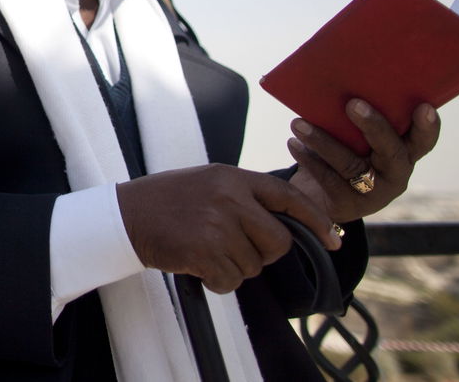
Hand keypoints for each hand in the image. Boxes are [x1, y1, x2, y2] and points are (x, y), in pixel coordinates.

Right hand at [116, 163, 340, 293]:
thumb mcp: (207, 183)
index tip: (334, 239)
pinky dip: (217, 281)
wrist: (123, 215)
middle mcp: (229, 198)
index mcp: (232, 177)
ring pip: (254, 265)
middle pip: (278, 241)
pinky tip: (197, 265)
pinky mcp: (204, 251)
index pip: (288, 196)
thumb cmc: (165, 201)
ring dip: (233, 267)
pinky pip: (231, 280)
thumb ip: (243, 197)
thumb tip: (283, 225)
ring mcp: (217, 224)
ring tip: (204, 251)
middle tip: (235, 249)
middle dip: (263, 253)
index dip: (316, 219)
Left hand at [287, 99, 439, 222]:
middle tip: (352, 103)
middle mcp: (396, 174)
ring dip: (322, 141)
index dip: (427, 127)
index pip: (423, 141)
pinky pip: (328, 179)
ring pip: (351, 164)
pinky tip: (293, 143)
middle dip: (374, 126)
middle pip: (390, 151)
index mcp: (405, 154)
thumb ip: (359, 120)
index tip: (424, 107)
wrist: (323, 197)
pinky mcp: (349, 204)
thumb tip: (334, 80)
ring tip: (297, 123)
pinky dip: (308, 159)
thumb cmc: (346, 151)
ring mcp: (375, 193)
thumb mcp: (359, 139)